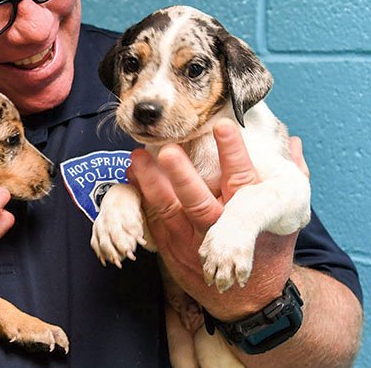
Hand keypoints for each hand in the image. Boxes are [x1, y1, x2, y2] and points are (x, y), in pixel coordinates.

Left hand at [128, 119, 305, 319]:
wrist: (251, 301)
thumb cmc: (268, 250)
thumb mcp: (286, 218)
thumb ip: (292, 179)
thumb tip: (297, 144)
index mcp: (250, 212)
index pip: (241, 177)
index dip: (233, 152)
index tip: (224, 126)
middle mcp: (220, 226)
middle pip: (198, 200)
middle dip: (182, 175)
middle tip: (169, 150)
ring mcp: (193, 239)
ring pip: (170, 210)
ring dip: (151, 184)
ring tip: (138, 158)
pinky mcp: (173, 247)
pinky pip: (154, 222)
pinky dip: (141, 200)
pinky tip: (131, 178)